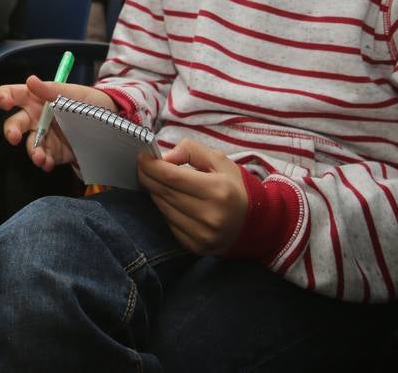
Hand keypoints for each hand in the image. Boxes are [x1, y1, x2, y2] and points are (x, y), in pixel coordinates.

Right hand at [0, 75, 116, 171]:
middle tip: (14, 137)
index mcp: (37, 98)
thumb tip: (31, 80)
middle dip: (11, 130)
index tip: (5, 103)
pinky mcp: (54, 152)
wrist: (112, 124)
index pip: (13, 94)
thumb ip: (53, 90)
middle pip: (14, 123)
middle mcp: (36, 117)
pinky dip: (44, 162)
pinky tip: (48, 163)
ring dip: (31, 151)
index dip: (4, 97)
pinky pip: (43, 158)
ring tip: (40, 157)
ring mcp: (44, 136)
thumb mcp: (75, 93)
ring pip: (28, 144)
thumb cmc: (90, 102)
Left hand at [138, 138, 248, 255]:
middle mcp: (209, 216)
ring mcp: (202, 235)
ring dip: (155, 193)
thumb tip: (165, 157)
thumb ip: (191, 151)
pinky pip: (170, 224)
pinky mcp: (196, 247)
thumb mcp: (220, 161)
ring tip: (155, 181)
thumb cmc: (235, 187)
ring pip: (164, 209)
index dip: (152, 166)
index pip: (172, 177)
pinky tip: (168, 200)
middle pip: (165, 193)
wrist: (256, 223)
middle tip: (142, 166)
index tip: (142, 157)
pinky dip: (165, 210)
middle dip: (148, 177)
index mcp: (217, 190)